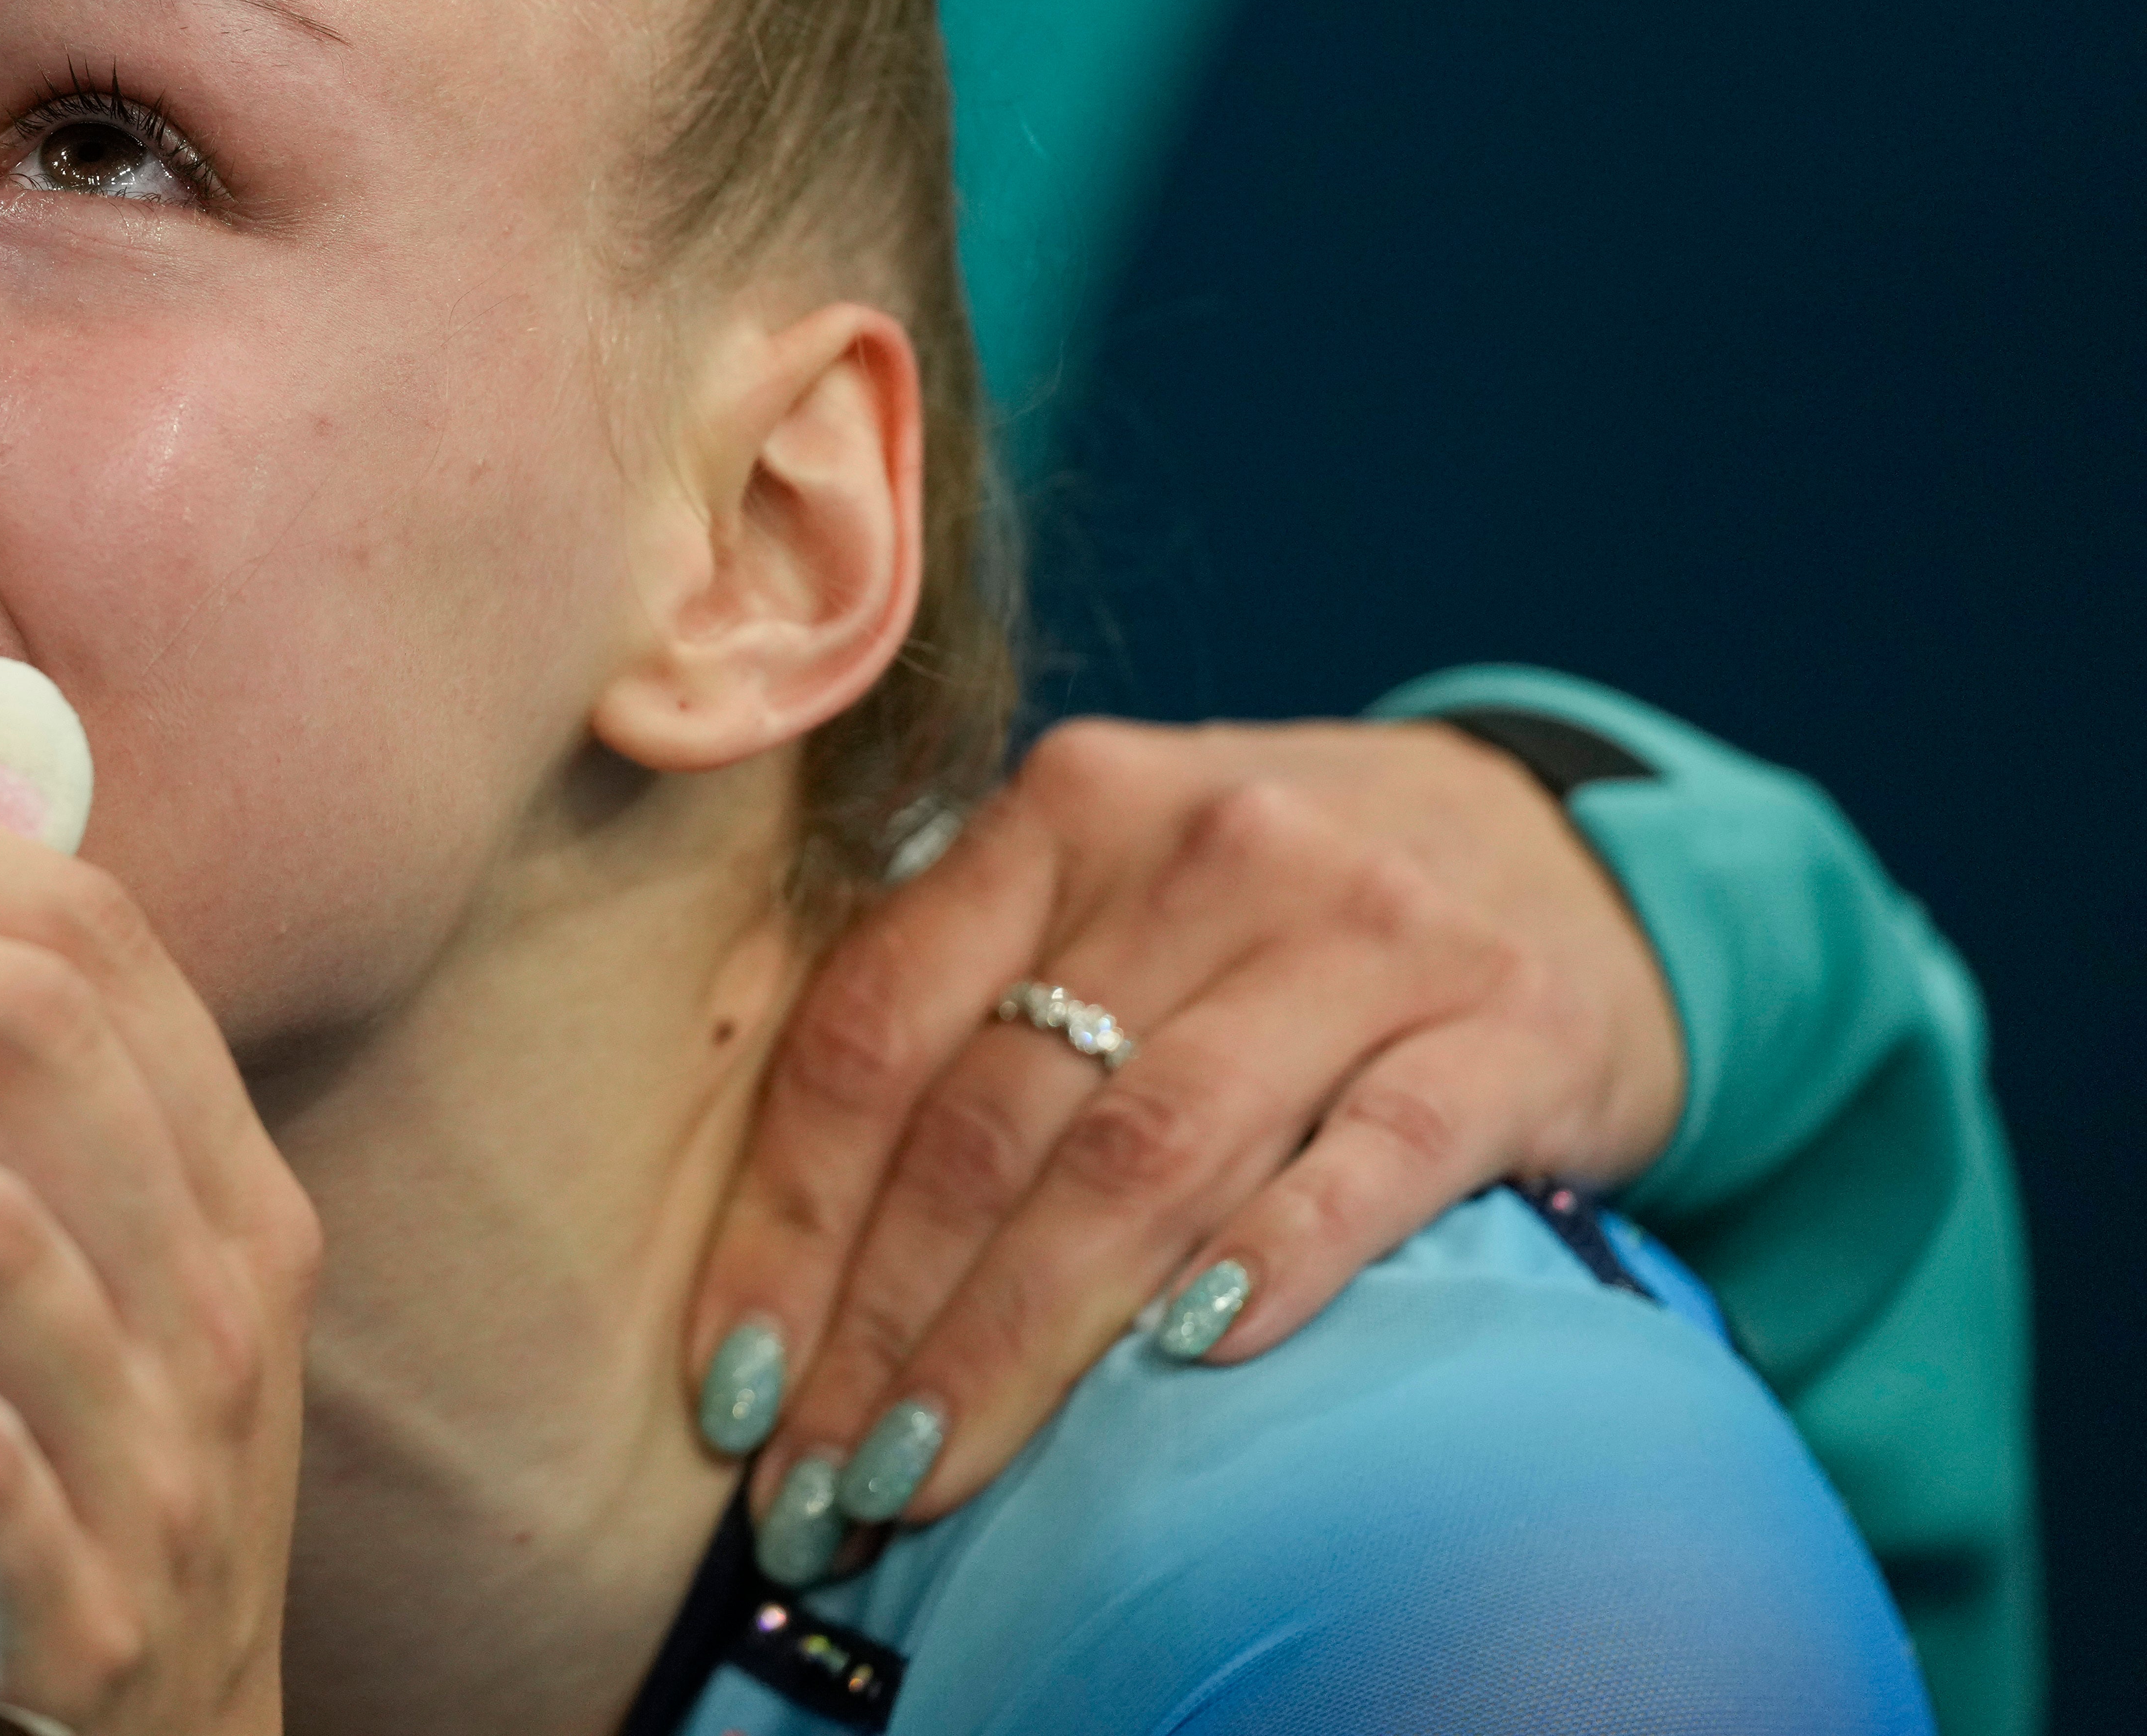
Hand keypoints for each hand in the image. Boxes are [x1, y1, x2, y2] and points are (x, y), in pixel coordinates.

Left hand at [686, 717, 1682, 1558]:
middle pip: (993, 1118)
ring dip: (1023, 1336)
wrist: (1560, 850)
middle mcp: (1204, 848)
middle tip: (821, 1480)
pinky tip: (1190, 1358)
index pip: (872, 1031)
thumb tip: (787, 1257)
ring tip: (936, 1473)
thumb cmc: (1273, 911)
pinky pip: (1374, 1157)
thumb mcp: (1107, 896)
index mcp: (1064, 810)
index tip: (729, 1387)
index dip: (786, 1221)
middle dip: (884, 1324)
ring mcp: (1367, 933)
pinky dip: (1274, 1257)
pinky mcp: (1509, 1028)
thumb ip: (962, 1010)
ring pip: (1146, 1154)